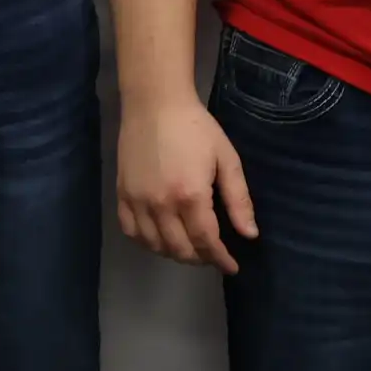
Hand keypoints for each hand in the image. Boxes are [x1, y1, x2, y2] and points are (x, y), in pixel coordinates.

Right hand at [119, 94, 256, 271]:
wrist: (154, 103)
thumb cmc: (195, 127)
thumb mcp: (226, 159)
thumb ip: (238, 199)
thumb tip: (249, 235)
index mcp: (190, 195)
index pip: (206, 241)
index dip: (221, 259)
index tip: (232, 267)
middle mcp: (161, 204)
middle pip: (180, 249)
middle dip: (200, 259)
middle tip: (213, 255)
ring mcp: (137, 200)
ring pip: (155, 245)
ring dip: (175, 253)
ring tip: (189, 248)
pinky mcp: (121, 193)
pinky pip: (130, 231)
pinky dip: (146, 242)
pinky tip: (160, 237)